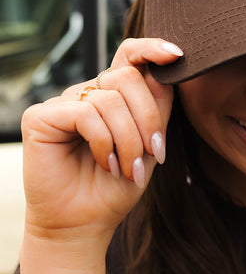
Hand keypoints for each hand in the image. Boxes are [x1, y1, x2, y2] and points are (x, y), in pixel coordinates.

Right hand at [21, 38, 181, 250]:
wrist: (83, 224)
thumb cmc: (115, 188)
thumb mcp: (148, 146)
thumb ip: (157, 109)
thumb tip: (168, 71)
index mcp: (113, 96)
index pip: (130, 57)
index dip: (152, 48)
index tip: (177, 55)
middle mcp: (87, 93)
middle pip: (127, 77)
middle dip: (148, 118)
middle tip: (153, 154)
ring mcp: (63, 103)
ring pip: (110, 99)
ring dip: (128, 139)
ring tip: (128, 168)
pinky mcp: (41, 117)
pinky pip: (86, 113)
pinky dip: (104, 142)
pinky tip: (106, 163)